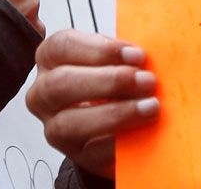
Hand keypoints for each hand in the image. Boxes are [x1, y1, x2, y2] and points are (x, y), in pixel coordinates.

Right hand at [26, 29, 159, 178]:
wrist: (117, 124)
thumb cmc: (115, 81)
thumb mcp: (117, 60)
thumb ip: (127, 55)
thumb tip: (156, 51)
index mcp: (52, 59)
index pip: (61, 46)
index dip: (101, 49)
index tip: (138, 55)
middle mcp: (44, 93)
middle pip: (60, 83)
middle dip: (109, 81)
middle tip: (147, 81)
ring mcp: (54, 126)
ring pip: (68, 123)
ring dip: (116, 113)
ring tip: (150, 107)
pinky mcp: (75, 154)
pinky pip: (91, 151)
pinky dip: (119, 142)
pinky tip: (141, 132)